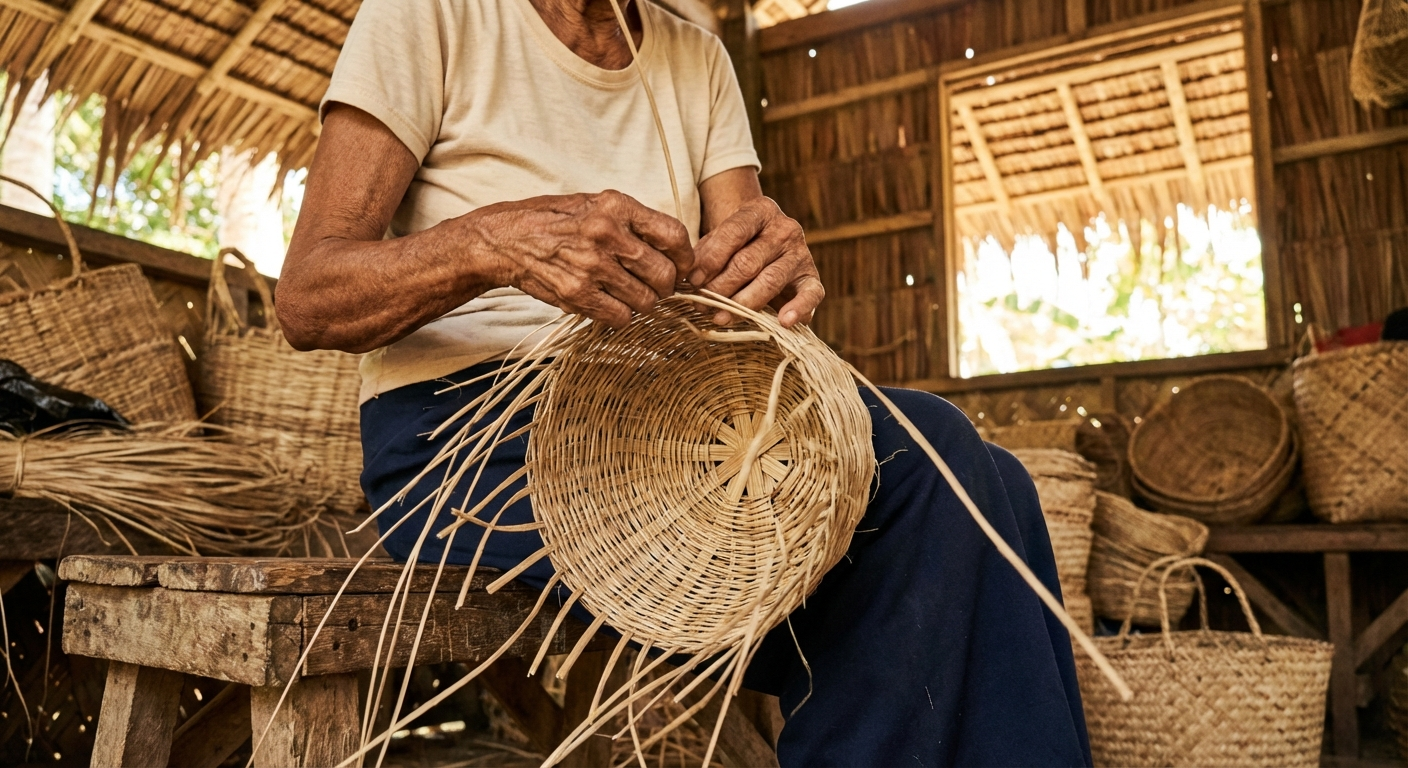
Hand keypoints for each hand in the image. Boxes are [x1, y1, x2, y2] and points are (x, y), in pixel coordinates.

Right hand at [469, 190, 692, 328]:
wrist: (506, 240)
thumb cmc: (554, 220)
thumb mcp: (595, 204)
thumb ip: (633, 222)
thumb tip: (673, 249)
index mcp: (616, 206)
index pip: (673, 235)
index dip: (684, 257)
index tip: (681, 266)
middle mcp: (607, 234)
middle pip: (664, 274)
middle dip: (666, 286)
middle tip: (655, 286)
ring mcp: (592, 266)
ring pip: (646, 300)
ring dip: (643, 302)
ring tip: (629, 294)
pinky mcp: (578, 294)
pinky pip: (621, 317)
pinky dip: (622, 315)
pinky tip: (611, 304)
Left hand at [689, 197, 823, 328]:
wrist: (768, 247)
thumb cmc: (737, 245)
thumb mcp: (720, 239)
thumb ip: (706, 254)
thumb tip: (690, 280)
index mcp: (761, 210)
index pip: (733, 233)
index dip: (710, 260)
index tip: (693, 281)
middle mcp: (785, 228)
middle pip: (748, 262)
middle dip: (720, 287)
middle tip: (702, 304)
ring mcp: (801, 253)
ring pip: (769, 281)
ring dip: (742, 304)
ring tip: (721, 317)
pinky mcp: (811, 278)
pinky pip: (811, 294)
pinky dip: (799, 309)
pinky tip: (783, 321)